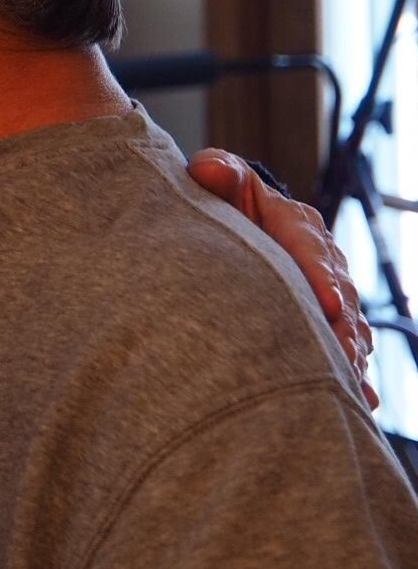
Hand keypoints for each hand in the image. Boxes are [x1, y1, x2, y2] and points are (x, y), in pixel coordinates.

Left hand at [188, 148, 376, 408]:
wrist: (234, 220)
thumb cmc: (223, 198)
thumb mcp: (220, 179)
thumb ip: (217, 172)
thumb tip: (208, 169)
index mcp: (299, 223)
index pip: (313, 250)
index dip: (322, 278)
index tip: (329, 305)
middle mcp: (324, 259)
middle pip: (340, 294)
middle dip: (342, 327)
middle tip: (342, 357)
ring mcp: (330, 290)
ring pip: (349, 324)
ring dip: (351, 353)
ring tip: (351, 384)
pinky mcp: (328, 318)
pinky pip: (347, 345)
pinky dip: (353, 370)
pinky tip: (360, 399)